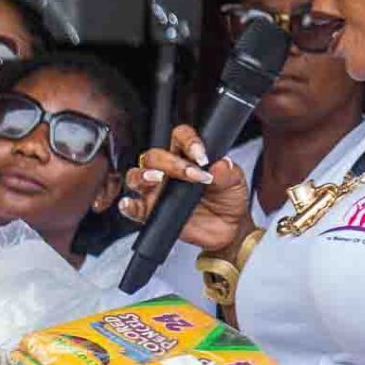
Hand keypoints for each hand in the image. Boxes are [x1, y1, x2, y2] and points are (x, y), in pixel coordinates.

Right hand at [118, 125, 251, 253]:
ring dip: (143, 176)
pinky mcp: (150, 212)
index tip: (201, 156)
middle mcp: (168, 171)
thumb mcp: (236, 182)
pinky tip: (131, 204)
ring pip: (136, 176)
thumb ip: (228, 172)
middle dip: (171, 163)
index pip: (179, 136)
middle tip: (191, 175)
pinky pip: (132, 207)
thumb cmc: (228, 199)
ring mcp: (157, 191)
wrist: (228, 228)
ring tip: (158, 180)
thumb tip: (220, 164)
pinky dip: (128, 205)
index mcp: (187, 156)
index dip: (187, 141)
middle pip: (154, 156)